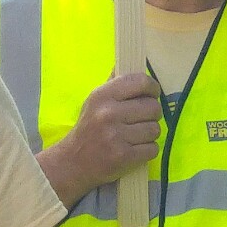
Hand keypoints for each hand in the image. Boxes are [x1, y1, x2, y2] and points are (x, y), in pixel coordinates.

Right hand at [37, 74, 161, 202]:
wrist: (72, 163)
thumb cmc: (88, 129)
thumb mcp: (94, 101)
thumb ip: (114, 83)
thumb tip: (129, 63)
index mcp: (102, 96)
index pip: (141, 82)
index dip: (152, 88)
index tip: (151, 94)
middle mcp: (109, 114)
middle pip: (153, 108)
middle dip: (152, 114)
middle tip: (140, 120)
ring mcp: (116, 136)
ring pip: (155, 129)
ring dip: (149, 134)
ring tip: (135, 136)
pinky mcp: (123, 157)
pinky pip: (153, 149)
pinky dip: (147, 150)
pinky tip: (134, 149)